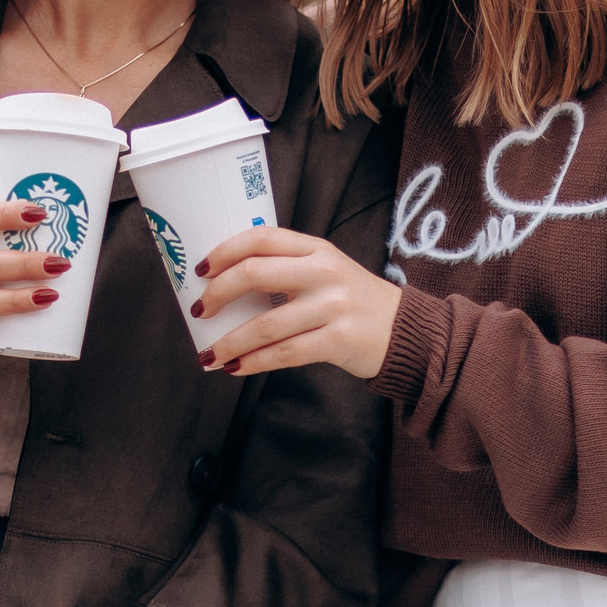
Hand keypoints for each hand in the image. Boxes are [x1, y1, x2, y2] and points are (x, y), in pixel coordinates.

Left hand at [194, 228, 401, 380]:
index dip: (225, 251)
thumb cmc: (354, 302)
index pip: (262, 238)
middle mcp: (324, 272)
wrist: (405, 331)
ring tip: (210, 354)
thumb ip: (287, 269)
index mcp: (317, 249)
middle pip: (255, 273)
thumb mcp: (327, 272)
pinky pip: (285, 352)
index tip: (201, 270)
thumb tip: (228, 286)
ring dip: (230, 342)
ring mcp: (333, 306)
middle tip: (202, 311)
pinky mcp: (338, 340)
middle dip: (218, 294)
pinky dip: (255, 362)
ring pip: (266, 323)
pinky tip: (237, 368)